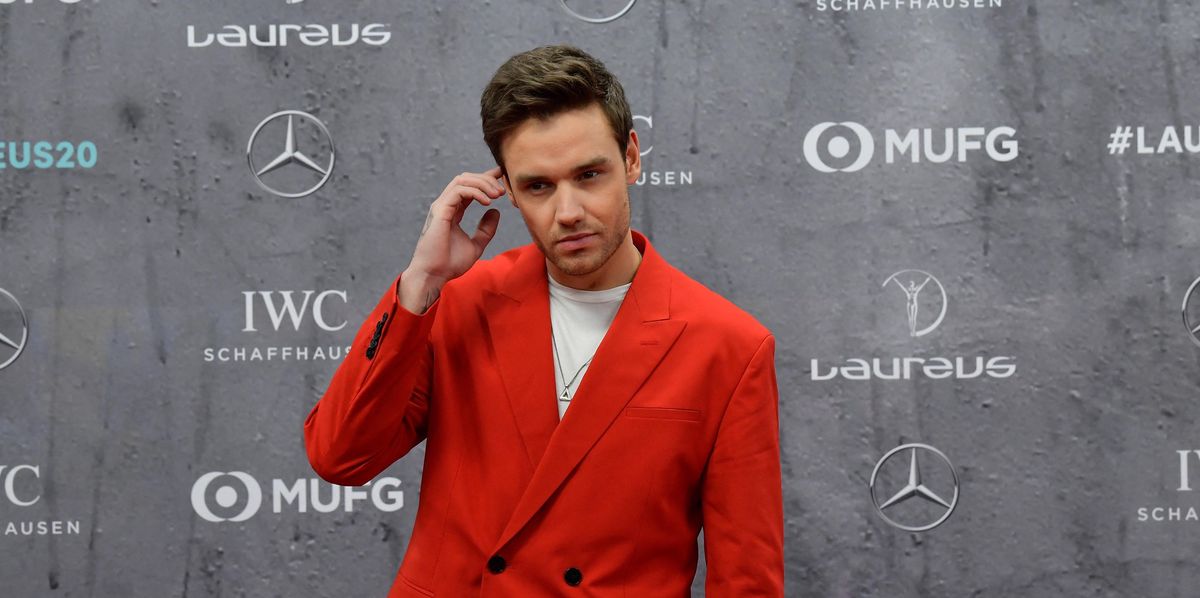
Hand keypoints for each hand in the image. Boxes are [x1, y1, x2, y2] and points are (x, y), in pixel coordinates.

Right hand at [400, 167, 504, 313]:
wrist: (434, 275)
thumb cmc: (449, 264)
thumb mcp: (476, 245)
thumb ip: (485, 229)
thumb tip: (495, 211)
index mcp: (452, 211)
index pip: (469, 187)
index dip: (485, 178)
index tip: (501, 175)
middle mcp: (445, 205)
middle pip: (466, 178)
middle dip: (486, 179)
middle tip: (503, 190)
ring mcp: (441, 206)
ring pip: (462, 180)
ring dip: (482, 183)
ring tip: (498, 194)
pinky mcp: (440, 211)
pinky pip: (459, 191)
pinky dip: (475, 192)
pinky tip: (487, 202)